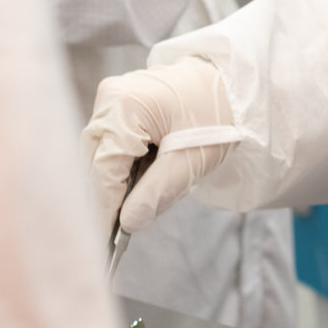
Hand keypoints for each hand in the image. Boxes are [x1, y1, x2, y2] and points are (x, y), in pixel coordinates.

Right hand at [82, 59, 240, 233]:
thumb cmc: (216, 118)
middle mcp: (111, 97)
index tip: (104, 240)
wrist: (232, 87)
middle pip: (96, 159)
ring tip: (140, 198)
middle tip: (123, 227)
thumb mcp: (191, 161)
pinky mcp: (119, 103)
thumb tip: (126, 223)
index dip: (103, 206)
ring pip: (100, 152)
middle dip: (109, 194)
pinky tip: (143, 176)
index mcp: (125, 106)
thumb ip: (156, 193)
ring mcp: (112, 97)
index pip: (104, 168)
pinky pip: (110, 142)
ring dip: (115, 180)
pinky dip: (122, 165)